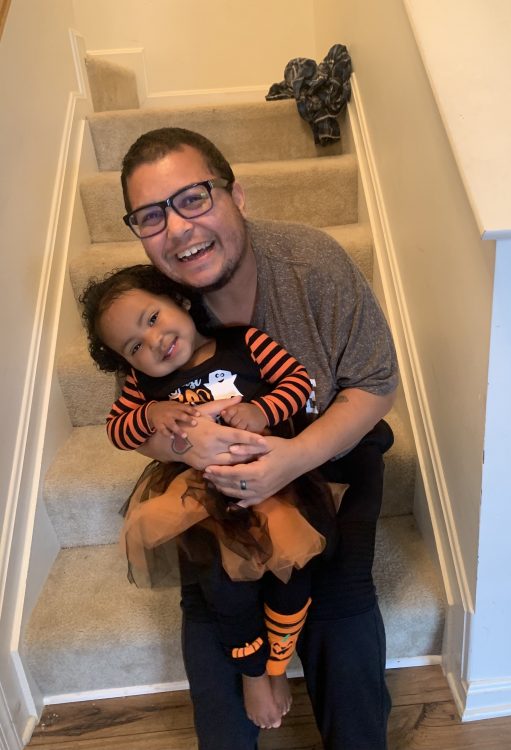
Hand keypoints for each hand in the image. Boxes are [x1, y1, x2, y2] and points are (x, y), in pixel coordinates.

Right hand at [137, 397, 269, 468]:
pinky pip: (222, 470)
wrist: (169, 440)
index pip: (237, 436)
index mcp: (213, 433)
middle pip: (237, 454)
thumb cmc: (189, 422)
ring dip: (244, 463)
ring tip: (258, 461)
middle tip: (266, 454)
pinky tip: (243, 467)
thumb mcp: (204, 411)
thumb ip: (223, 405)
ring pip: (231, 465)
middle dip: (252, 454)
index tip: (265, 441)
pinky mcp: (204, 468)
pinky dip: (232, 468)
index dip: (252, 439)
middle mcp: (211, 448)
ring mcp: (207, 460)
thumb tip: (239, 397)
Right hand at [146, 401, 199, 436]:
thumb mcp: (174, 405)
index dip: (192, 411)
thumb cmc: (167, 408)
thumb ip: (183, 408)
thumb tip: (198, 414)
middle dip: (187, 419)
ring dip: (178, 430)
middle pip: (179, 415)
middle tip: (195, 423)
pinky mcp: (158, 425)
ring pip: (172, 425)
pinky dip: (167, 434)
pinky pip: (163, 430)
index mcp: (175, 406)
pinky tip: (172, 437)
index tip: (199, 415)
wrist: (152, 410)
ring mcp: (164, 419)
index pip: (185, 408)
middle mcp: (170, 412)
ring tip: (185, 436)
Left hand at [204, 435, 303, 504]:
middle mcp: (259, 486)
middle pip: (233, 485)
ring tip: (212, 483)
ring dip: (223, 489)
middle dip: (217, 480)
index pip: (233, 474)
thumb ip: (248, 447)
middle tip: (205, 475)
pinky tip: (229, 503)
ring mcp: (262, 493)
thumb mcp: (265, 443)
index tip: (207, 469)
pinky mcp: (266, 495)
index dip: (219, 472)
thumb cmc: (282, 448)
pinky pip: (249, 502)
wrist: (300, 459)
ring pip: (238, 495)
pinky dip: (238, 503)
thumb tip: (231, 450)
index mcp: (258, 472)